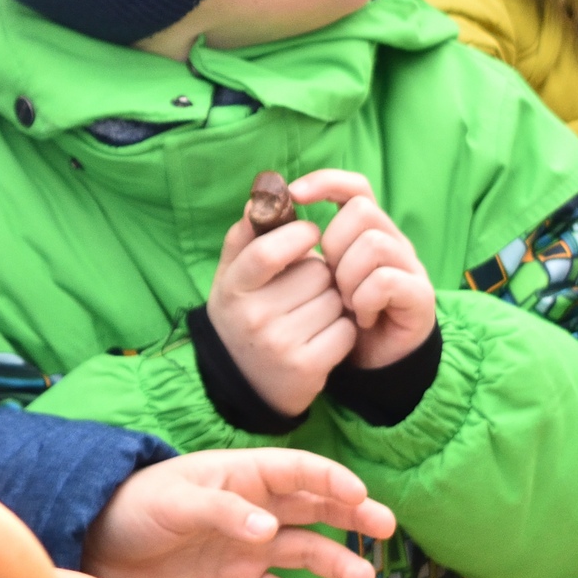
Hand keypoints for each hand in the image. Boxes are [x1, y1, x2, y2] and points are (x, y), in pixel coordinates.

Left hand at [81, 450, 396, 577]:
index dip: (329, 478)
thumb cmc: (132, 510)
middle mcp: (252, 510)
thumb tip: (267, 527)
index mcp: (238, 475)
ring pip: (304, 552)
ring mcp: (247, 549)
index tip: (359, 492)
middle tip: (385, 526)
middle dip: (351, 513)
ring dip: (335, 562)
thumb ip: (220, 510)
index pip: (294, 470)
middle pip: (312, 507)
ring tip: (364, 577)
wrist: (98, 554)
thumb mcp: (172, 502)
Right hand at [208, 203, 355, 417]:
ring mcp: (280, 344)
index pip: (267, 252)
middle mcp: (253, 317)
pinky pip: (346, 330)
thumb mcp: (231, 275)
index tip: (310, 233)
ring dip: (334, 301)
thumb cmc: (242, 312)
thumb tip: (262, 196)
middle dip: (320, 272)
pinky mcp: (308, 367)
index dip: (297, 235)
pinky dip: (343, 329)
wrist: (242, 381)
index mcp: (232, 288)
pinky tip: (324, 334)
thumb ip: (244, 236)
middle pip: (315, 273)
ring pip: (335, 300)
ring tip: (313, 311)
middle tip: (306, 286)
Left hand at [298, 172, 434, 370]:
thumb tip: (254, 209)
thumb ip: (286, 246)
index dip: (327, 182)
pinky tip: (358, 317)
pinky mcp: (420, 295)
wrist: (366, 363)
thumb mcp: (304, 278)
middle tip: (329, 280)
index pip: (355, 187)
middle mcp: (392, 241)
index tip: (294, 195)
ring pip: (374, 243)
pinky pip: (386, 280)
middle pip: (362, 210)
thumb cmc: (330, 316)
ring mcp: (409, 266)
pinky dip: (365, 299)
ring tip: (343, 302)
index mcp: (365, 231)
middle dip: (335, 244)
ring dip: (348, 275)